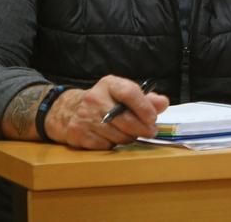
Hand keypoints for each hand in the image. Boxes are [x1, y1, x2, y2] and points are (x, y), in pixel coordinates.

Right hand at [47, 75, 168, 149]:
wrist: (67, 110)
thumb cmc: (105, 102)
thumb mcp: (123, 94)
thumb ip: (146, 99)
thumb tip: (163, 103)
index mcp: (109, 84)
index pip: (130, 93)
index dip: (145, 108)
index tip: (153, 119)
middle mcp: (95, 98)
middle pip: (126, 120)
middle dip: (142, 129)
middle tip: (150, 132)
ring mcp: (84, 116)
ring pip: (118, 136)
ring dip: (129, 138)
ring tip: (130, 133)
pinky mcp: (78, 134)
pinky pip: (106, 145)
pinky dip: (113, 144)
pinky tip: (112, 137)